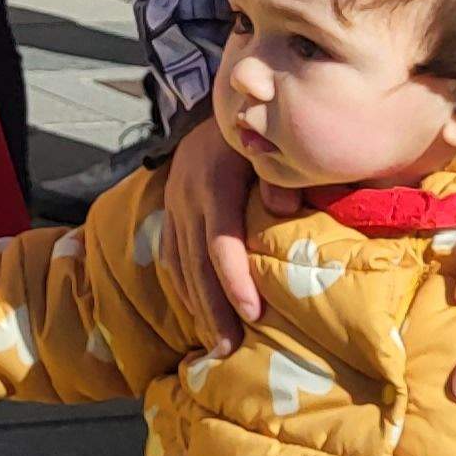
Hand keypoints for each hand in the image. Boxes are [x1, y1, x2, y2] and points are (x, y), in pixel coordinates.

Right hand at [155, 124, 300, 353]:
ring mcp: (174, 206)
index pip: (222, 243)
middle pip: (197, 265)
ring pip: (181, 265)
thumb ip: (277, 175)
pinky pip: (172, 257)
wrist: (215, 106)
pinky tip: (197, 311)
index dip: (235, 281)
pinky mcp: (170, 211)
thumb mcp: (266, 144)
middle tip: (228, 350)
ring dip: (197, 307)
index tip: (253, 315)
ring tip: (215, 344)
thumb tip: (285, 209)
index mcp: (213, 184)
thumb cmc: (253, 130)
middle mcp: (187, 199)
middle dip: (213, 310)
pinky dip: (183, 287)